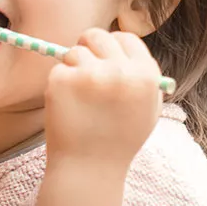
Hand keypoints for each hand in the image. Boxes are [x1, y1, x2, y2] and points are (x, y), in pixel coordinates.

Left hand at [45, 28, 167, 165]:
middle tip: (85, 70)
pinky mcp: (62, 81)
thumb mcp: (148, 110)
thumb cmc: (119, 141)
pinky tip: (68, 108)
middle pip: (97, 35)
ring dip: (74, 68)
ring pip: (74, 52)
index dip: (114, 47)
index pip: (125, 38)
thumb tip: (125, 49)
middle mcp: (119, 71)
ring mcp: (89, 74)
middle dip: (90, 48)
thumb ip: (144, 78)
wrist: (89, 169)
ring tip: (78, 98)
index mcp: (144, 75)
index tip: (105, 58)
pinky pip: (58, 70)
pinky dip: (59, 85)